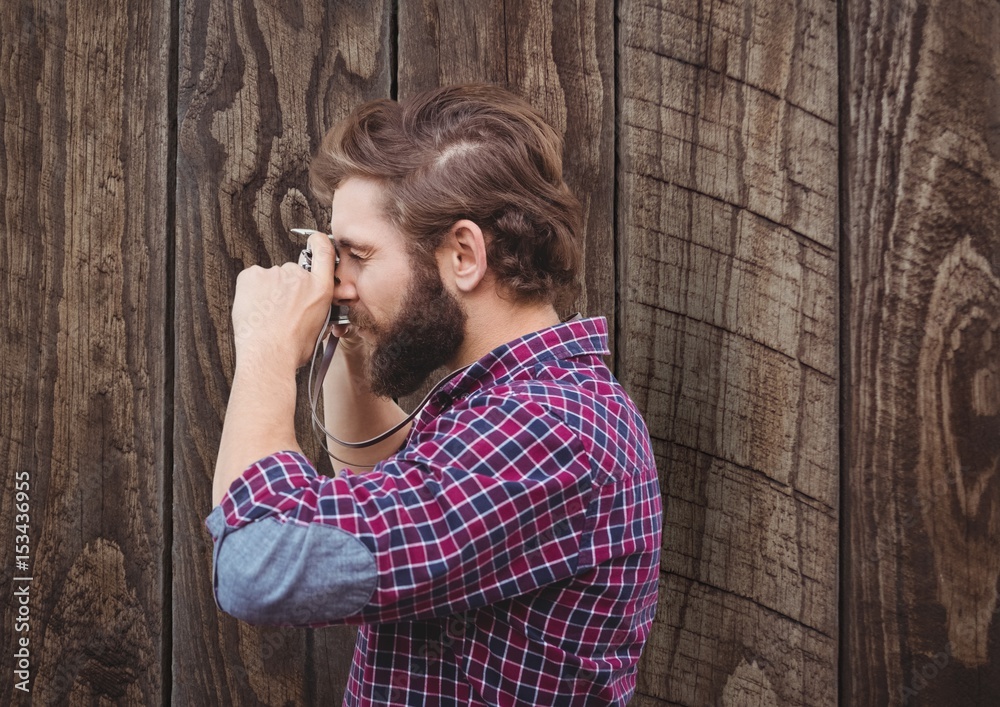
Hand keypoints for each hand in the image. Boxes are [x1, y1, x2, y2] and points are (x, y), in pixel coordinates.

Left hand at [231, 232, 335, 369]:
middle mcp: (300, 277)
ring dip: (268, 292)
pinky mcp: (253, 275)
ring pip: (271, 278)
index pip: (324, 252)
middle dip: (286, 287)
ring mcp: (275, 274)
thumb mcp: (319, 330)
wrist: (268, 356)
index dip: (318, 243)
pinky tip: (255, 308)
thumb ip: (320, 309)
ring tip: (266, 315)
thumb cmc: (291, 349)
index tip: (314, 240)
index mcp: (320, 289)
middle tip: (279, 310)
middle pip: (292, 272)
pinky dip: (251, 291)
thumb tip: (318, 306)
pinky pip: (252, 278)